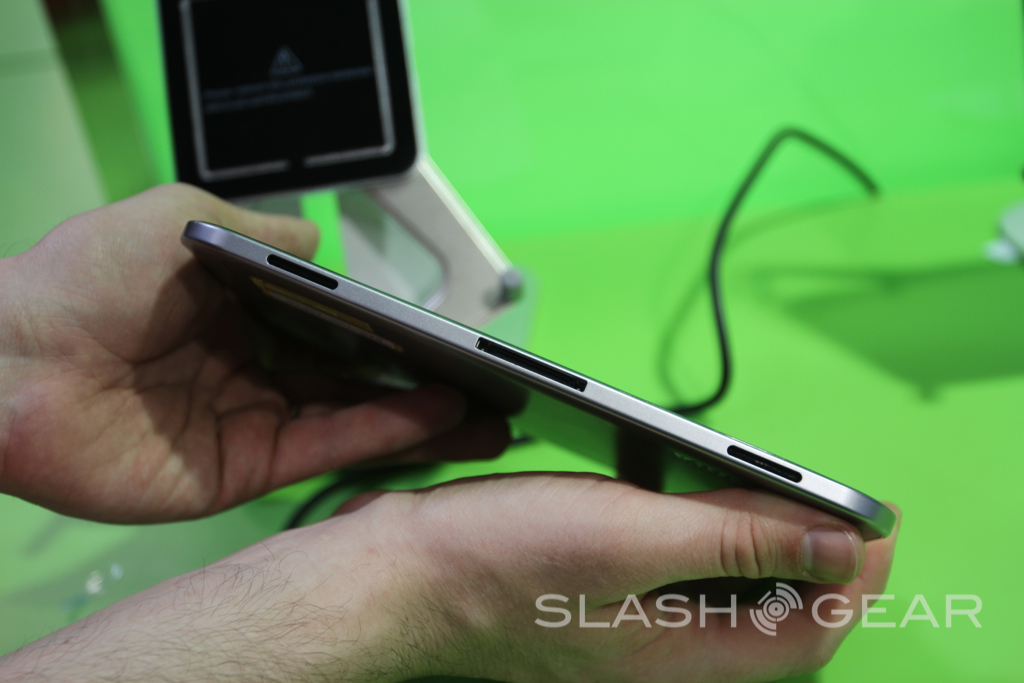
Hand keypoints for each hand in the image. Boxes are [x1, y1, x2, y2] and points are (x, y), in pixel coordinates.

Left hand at [0, 183, 507, 522]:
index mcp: (238, 313)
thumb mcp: (184, 219)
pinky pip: (327, 450)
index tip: (445, 337)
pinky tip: (436, 418)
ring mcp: (250, 422)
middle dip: (425, 385)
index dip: (393, 333)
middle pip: (356, 380)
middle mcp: (251, 368)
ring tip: (488, 414)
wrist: (8, 365)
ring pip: (354, 421)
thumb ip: (267, 233)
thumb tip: (323, 240)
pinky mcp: (242, 470)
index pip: (335, 327)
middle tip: (491, 388)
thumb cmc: (81, 280)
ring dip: (423, 418)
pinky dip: (385, 436)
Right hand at [366, 474, 898, 681]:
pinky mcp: (589, 603)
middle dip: (818, 567)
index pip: (808, 632)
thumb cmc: (496, 563)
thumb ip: (739, 543)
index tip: (877, 520)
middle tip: (838, 509)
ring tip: (777, 501)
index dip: (855, 577)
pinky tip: (684, 506)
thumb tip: (840, 543)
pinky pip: (672, 583)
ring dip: (761, 552)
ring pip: (722, 602)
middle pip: (771, 623)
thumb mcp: (631, 538)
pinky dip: (700, 546)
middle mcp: (657, 656)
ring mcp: (621, 633)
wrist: (391, 580)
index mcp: (681, 655)